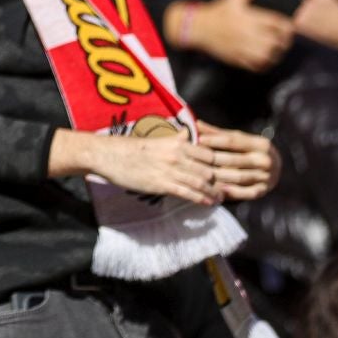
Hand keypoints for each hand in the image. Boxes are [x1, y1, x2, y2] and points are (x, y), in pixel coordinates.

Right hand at [85, 130, 228, 206]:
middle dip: (221, 180)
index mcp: (176, 143)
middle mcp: (176, 156)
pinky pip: (187, 193)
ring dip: (213, 192)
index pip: (208, 153)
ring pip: (200, 183)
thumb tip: (188, 134)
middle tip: (229, 188)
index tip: (225, 170)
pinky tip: (207, 203)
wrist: (108, 155)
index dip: (219, 163)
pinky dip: (200, 199)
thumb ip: (175, 138)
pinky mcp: (161, 184)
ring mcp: (169, 171)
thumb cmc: (130, 148)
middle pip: (208, 169)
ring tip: (220, 198)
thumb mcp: (156, 139)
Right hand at [184, 0, 294, 72]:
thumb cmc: (218, 12)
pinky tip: (266, 57)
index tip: (289, 25)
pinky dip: (266, 64)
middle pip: (277, 41)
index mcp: (249, 18)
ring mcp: (243, 48)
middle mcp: (248, 34)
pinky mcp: (238, 59)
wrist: (198, 28)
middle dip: (284, 40)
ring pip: (270, 56)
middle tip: (285, 37)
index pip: (278, 24)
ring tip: (277, 48)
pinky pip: (258, 66)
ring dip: (277, 53)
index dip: (288, 26)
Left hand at [194, 121, 279, 201]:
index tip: (197, 139)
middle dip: (212, 159)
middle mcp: (265, 160)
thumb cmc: (250, 149)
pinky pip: (246, 192)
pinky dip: (232, 192)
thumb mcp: (239, 138)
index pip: (233, 141)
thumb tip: (196, 124)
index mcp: (260, 144)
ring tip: (200, 175)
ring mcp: (266, 176)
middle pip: (233, 160)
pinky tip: (217, 190)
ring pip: (238, 177)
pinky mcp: (264, 190)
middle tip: (193, 159)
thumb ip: (218, 133)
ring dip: (218, 176)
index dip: (213, 140)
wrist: (275, 166)